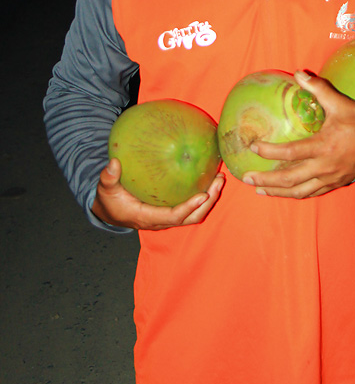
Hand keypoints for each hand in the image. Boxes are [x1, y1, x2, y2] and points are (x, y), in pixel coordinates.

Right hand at [91, 158, 224, 229]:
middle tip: (218, 181)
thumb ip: (108, 178)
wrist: (111, 212)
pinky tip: (208, 177)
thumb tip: (113, 163)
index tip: (202, 195)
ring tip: (219, 178)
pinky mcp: (172, 211)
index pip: (173, 216)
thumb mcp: (106, 189)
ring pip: (194, 214)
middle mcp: (162, 221)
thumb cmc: (111, 200)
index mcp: (148, 217)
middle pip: (191, 217)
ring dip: (209, 198)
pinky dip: (203, 195)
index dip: (189, 208)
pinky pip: (191, 207)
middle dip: (208, 202)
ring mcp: (168, 217)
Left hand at [242, 71, 354, 197]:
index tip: (253, 148)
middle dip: (266, 180)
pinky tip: (283, 193)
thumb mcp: (340, 103)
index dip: (269, 152)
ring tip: (259, 191)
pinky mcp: (335, 184)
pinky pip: (311, 193)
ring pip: (298, 191)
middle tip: (246, 178)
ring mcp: (329, 178)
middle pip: (289, 178)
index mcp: (323, 146)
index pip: (290, 153)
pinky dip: (295, 195)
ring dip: (277, 192)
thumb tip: (298, 73)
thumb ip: (318, 88)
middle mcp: (324, 166)